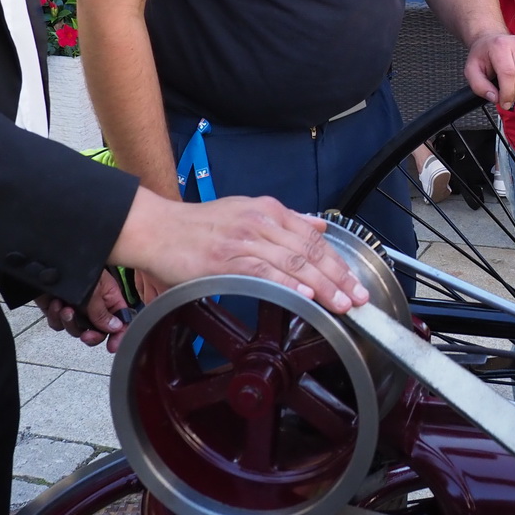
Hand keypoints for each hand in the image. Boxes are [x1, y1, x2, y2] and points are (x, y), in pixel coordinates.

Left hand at [36, 269, 131, 351]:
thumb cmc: (76, 267)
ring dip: (70, 322)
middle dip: (91, 335)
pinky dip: (56, 316)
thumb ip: (102, 312)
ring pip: (76, 329)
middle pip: (97, 331)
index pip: (119, 320)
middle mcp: (93, 305)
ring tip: (65, 308)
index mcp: (108, 297)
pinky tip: (55, 303)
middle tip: (87, 335)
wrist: (47, 260)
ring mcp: (75, 308)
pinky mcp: (58, 309)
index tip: (112, 346)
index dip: (118, 334)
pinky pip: (58, 324)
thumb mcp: (94, 290)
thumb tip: (116, 328)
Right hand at [114, 193, 370, 313]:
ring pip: (293, 263)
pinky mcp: (226, 258)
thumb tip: (317, 225)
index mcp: (268, 210)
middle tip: (357, 298)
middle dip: (339, 277)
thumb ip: (284, 219)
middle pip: (310, 251)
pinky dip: (287, 284)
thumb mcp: (245, 210)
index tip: (354, 282)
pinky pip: (264, 271)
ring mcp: (245, 239)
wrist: (157, 229)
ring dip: (321, 286)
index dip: (338, 261)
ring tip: (340, 304)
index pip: (314, 237)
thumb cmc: (197, 226)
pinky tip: (304, 296)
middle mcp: (261, 220)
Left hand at [463, 31, 514, 109]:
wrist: (492, 41)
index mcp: (500, 46)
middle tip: (506, 97)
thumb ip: (479, 86)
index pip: (508, 74)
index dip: (507, 93)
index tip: (503, 103)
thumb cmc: (483, 55)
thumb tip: (495, 98)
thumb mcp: (471, 70)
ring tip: (513, 89)